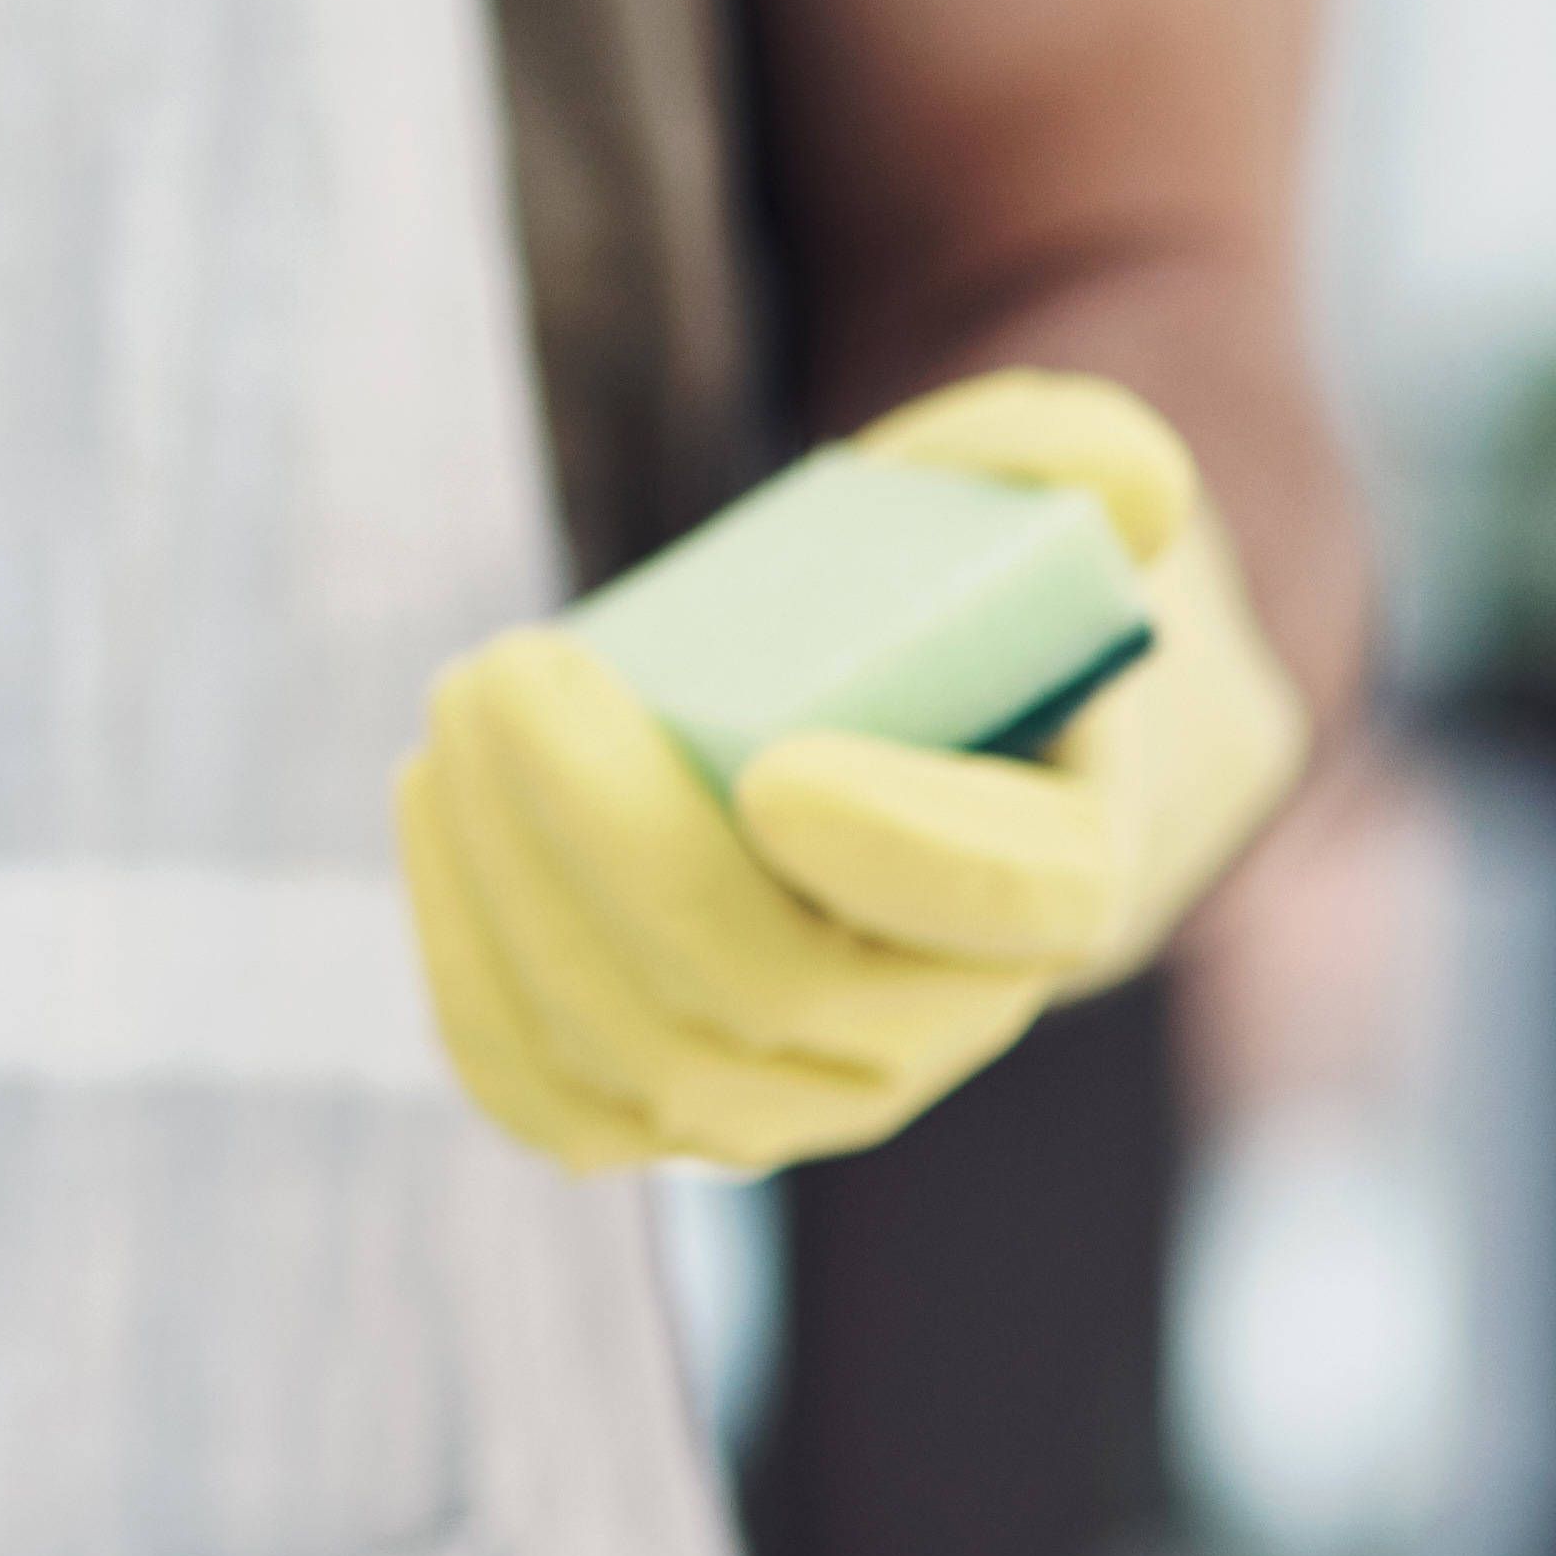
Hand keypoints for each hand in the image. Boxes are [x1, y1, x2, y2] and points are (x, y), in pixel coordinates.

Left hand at [392, 368, 1316, 1173]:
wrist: (942, 746)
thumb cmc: (973, 602)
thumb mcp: (1045, 502)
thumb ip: (1080, 455)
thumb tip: (1120, 480)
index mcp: (1066, 875)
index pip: (1003, 902)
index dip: (902, 853)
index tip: (771, 764)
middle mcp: (944, 1018)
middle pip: (770, 988)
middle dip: (609, 836)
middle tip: (503, 667)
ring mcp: (810, 1084)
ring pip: (648, 1066)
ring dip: (515, 899)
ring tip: (453, 726)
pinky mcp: (683, 1098)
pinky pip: (558, 1100)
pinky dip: (472, 980)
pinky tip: (434, 815)